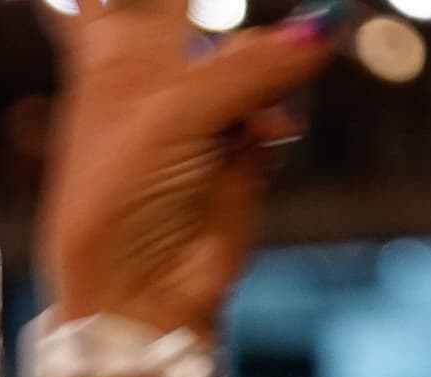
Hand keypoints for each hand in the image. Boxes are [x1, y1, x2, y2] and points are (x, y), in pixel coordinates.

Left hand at [36, 11, 327, 334]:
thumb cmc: (120, 202)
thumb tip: (320, 33)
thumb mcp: (174, 115)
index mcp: (110, 50)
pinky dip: (275, 119)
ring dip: (263, 67)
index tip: (175, 3)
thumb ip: (248, 63)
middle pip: (192, 7)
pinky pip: (277, 104)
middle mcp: (156, 71)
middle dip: (228, 22)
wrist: (140, 295)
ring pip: (253, 52)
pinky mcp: (246, 144)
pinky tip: (256, 141)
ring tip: (238, 118)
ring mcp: (205, 107)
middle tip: (206, 90)